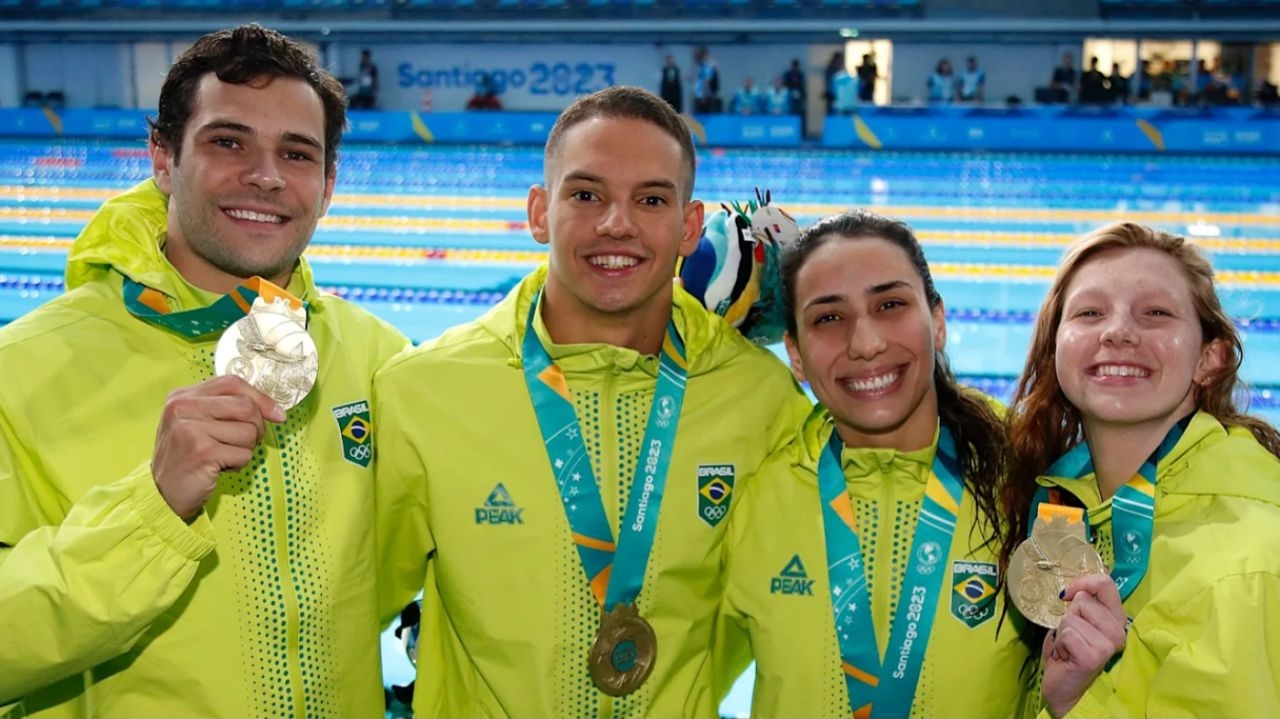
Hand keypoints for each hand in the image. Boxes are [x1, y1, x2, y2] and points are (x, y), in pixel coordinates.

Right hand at [151, 376, 285, 518]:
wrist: (162, 493)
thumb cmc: (187, 457)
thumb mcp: (197, 423)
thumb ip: (225, 408)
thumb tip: (274, 410)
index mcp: (182, 396)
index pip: (232, 383)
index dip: (260, 398)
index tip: (277, 414)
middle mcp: (183, 408)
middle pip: (246, 407)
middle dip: (257, 427)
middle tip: (246, 442)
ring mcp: (190, 429)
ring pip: (248, 432)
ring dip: (245, 449)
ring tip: (223, 456)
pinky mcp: (202, 452)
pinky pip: (244, 454)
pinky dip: (239, 464)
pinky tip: (219, 468)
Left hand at [1041, 573, 1127, 717]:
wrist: (1065, 690)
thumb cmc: (1070, 654)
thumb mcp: (1077, 622)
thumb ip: (1082, 604)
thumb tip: (1073, 589)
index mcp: (1117, 619)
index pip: (1106, 584)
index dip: (1083, 582)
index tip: (1068, 594)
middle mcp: (1119, 631)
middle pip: (1083, 601)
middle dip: (1069, 617)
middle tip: (1072, 637)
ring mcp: (1108, 645)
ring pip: (1071, 618)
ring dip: (1063, 632)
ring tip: (1069, 648)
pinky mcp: (1093, 656)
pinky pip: (1066, 634)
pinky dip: (1059, 644)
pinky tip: (1066, 657)